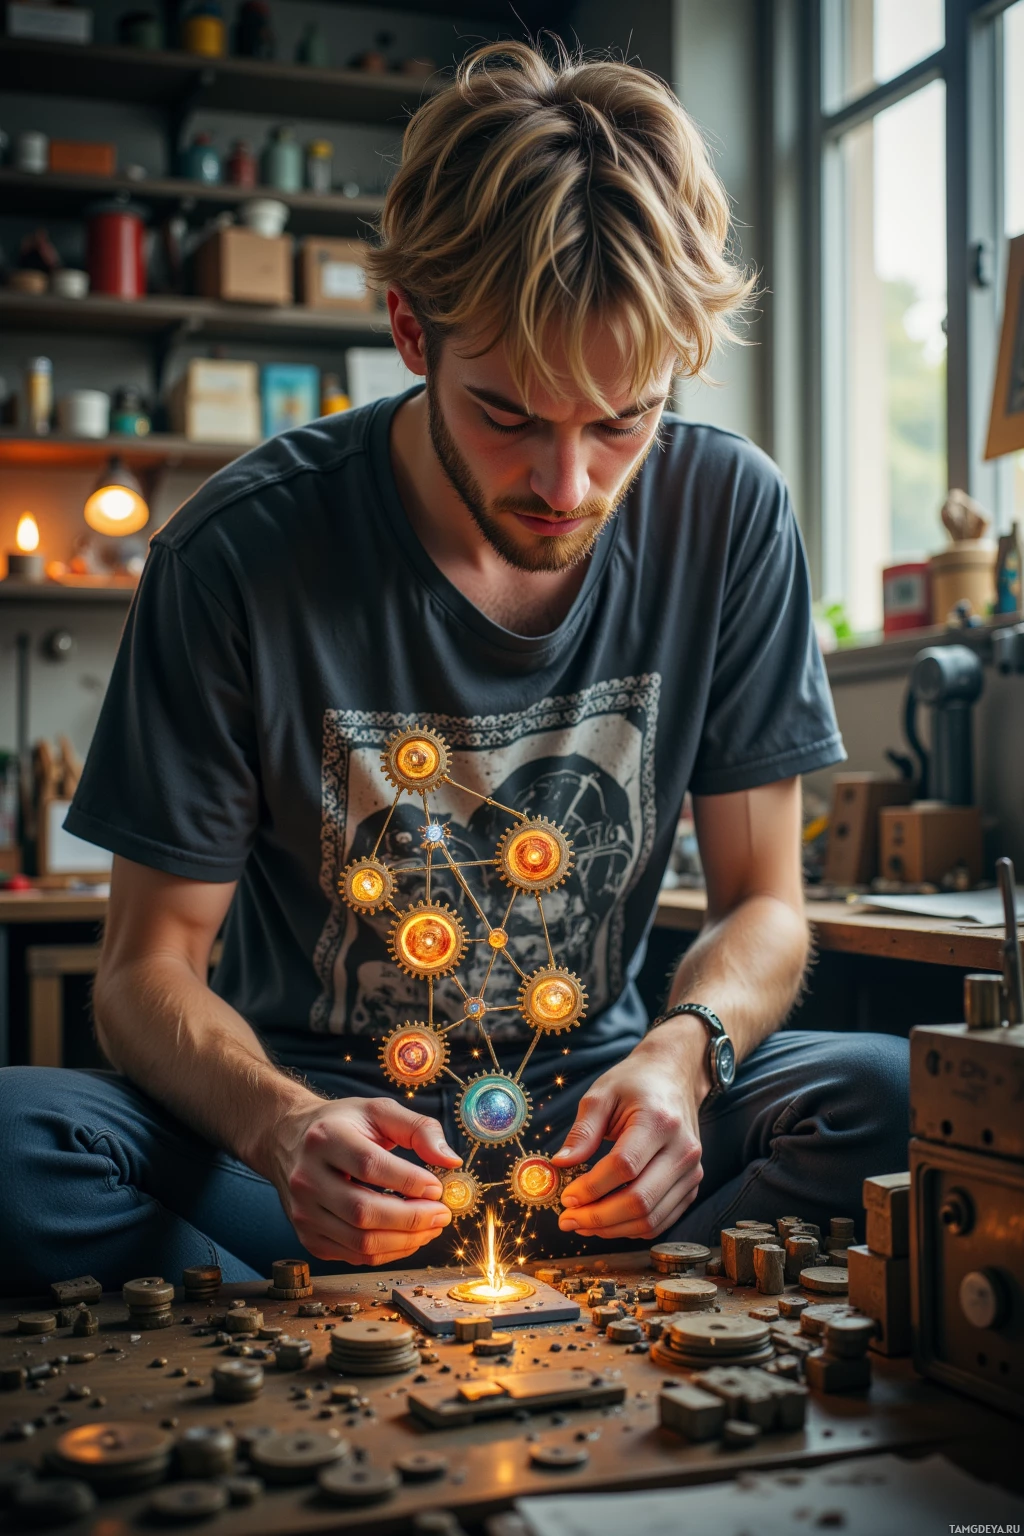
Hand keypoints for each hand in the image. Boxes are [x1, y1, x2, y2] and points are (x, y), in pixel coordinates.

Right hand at [273, 1096, 462, 1265]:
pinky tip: (408, 1236)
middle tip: (442, 1213)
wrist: (288, 1140)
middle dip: (412, 1218)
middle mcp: (307, 1177)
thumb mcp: (378, 1111)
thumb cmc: (341, 1124)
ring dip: (406, 1240)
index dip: (409, 1180)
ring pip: (360, 1241)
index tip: (437, 1187)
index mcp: (325, 1138)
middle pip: (364, 1211)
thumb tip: (451, 1160)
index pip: (369, 1166)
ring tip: (431, 1226)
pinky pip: (354, 1255)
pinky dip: (389, 1252)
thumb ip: (419, 1129)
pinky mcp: (308, 1237)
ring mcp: (304, 1212)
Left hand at [550, 1019, 707, 1240]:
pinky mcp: (691, 1185)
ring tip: (582, 1223)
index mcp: (659, 1121)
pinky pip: (662, 1220)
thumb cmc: (635, 1083)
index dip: (591, 1188)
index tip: (566, 1197)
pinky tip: (607, 1222)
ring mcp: (691, 1171)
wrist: (673, 1076)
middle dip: (598, 1217)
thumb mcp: (602, 1094)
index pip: (624, 1166)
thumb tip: (560, 1166)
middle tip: (567, 1219)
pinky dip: (631, 1229)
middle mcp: (683, 1150)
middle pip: (640, 1201)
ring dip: (612, 1229)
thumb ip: (582, 1131)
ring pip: (651, 1219)